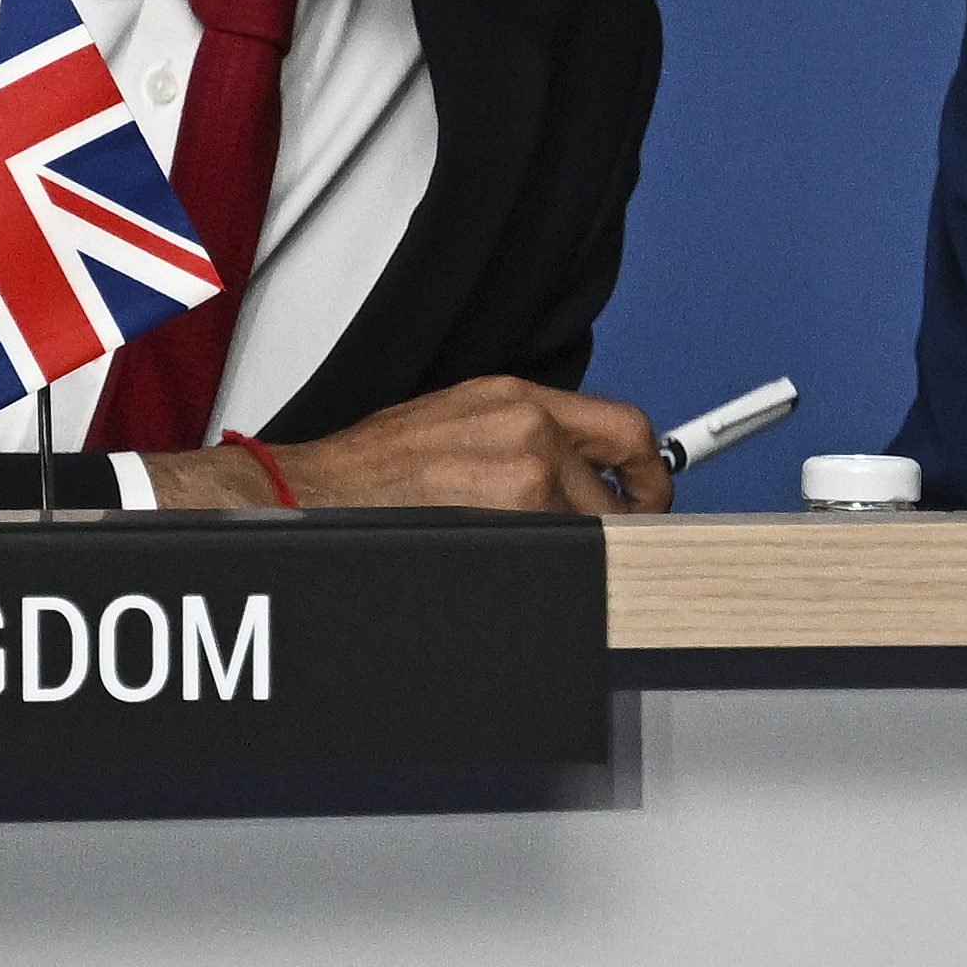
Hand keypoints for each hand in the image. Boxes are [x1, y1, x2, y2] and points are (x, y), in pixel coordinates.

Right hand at [142, 376, 670, 512]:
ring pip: (594, 524)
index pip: (622, 425)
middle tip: (629, 535)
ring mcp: (523, 477)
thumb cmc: (372, 470)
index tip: (649, 489)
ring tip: (538, 552)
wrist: (317, 493)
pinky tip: (518, 563)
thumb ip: (522, 434)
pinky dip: (552, 566)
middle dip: (633, 512)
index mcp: (517, 399)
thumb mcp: (457, 420)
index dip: (646, 467)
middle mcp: (529, 429)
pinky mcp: (510, 522)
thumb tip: (570, 466)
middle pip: (624, 474)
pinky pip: (562, 554)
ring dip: (580, 545)